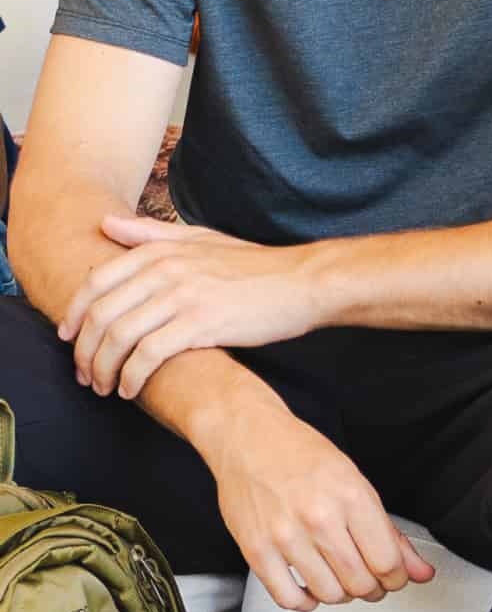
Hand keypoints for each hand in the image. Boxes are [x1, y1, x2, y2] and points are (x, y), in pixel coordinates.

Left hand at [59, 215, 320, 399]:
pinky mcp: (201, 322)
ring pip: (119, 336)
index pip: (97, 282)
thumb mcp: (201, 239)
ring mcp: (183, 295)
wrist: (302, 283)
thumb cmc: (254, 267)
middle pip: (101, 313)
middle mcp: (166, 269)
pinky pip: (149, 354)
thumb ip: (152, 233)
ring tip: (104, 387)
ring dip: (103, 369)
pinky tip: (130, 389)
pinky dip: (132, 376)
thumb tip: (106, 223)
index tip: (68, 339)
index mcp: (161, 250)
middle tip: (83, 374)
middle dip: (84, 350)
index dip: (74, 314)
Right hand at [203, 396, 435, 611]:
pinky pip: (288, 598)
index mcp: (350, 496)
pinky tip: (310, 587)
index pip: (387, 561)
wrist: (249, 438)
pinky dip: (305, 601)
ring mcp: (285, 536)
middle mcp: (318, 517)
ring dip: (341, 594)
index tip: (395, 577)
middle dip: (372, 588)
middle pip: (360, 583)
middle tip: (370, 579)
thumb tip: (419, 570)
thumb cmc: (301, 454)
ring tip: (340, 578)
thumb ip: (389, 531)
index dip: (397, 578)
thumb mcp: (355, 482)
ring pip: (328, 594)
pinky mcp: (256, 550)